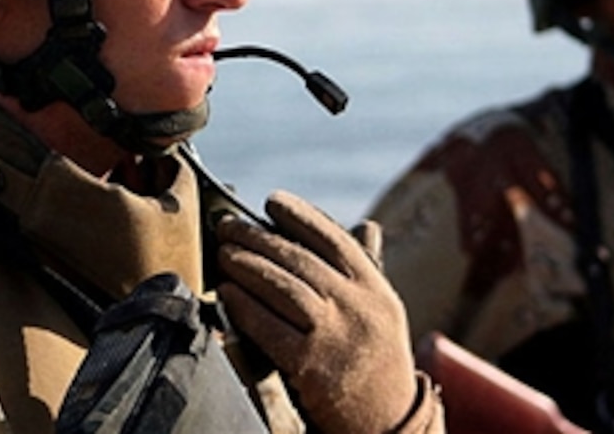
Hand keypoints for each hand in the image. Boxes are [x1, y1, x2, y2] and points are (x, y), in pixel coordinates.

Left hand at [216, 190, 418, 433]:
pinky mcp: (310, 365)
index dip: (300, 215)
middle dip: (259, 237)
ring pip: (282, 286)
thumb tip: (364, 227)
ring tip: (224, 253)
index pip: (333, 239)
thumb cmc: (381, 360)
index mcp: (375, 287)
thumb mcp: (384, 310)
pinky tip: (228, 293)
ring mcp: (334, 335)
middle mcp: (357, 305)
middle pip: (300, 259)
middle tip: (230, 225)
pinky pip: (269, 327)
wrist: (389, 421)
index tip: (272, 201)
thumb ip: (368, 270)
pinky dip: (245, 306)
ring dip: (246, 265)